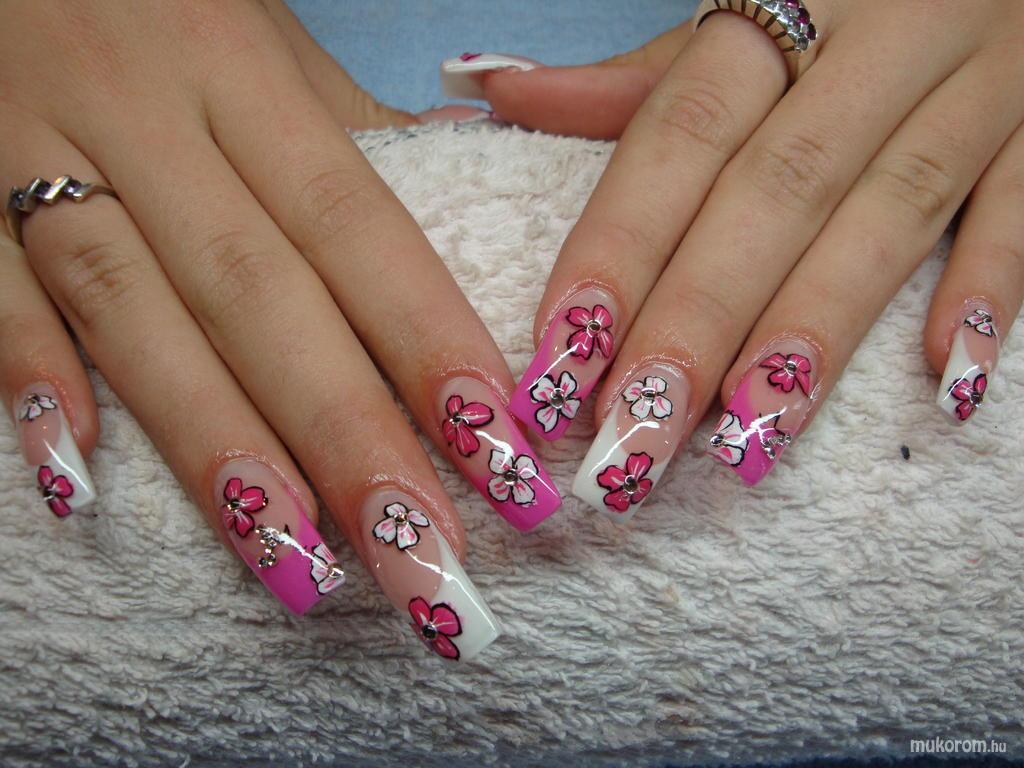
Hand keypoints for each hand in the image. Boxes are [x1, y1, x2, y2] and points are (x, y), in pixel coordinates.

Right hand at [0, 0, 557, 660]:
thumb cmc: (165, 4)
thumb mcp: (271, 46)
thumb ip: (354, 136)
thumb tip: (468, 186)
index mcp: (244, 75)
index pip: (356, 226)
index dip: (429, 344)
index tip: (502, 456)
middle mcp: (147, 119)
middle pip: (260, 295)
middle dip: (348, 442)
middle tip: (425, 565)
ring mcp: (34, 153)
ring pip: (131, 312)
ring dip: (215, 446)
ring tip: (296, 568)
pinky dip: (28, 377)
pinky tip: (77, 484)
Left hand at [445, 1, 1023, 518]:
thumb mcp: (743, 12)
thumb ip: (634, 77)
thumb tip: (489, 86)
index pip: (684, 133)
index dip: (619, 248)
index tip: (560, 362)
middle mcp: (884, 33)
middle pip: (777, 190)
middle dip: (699, 323)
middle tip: (635, 444)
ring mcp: (985, 74)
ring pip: (893, 209)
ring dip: (817, 330)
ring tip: (749, 439)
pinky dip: (988, 286)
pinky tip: (943, 381)